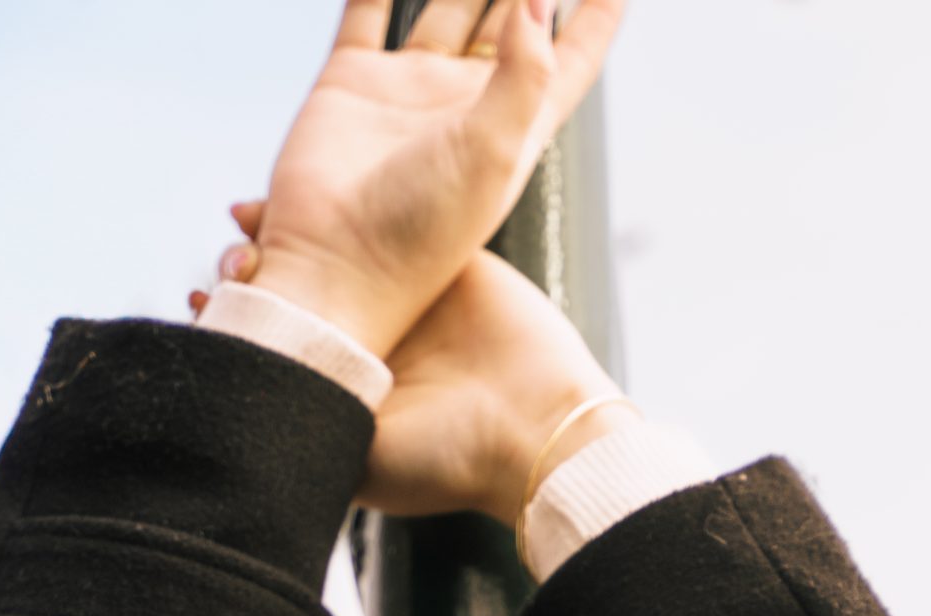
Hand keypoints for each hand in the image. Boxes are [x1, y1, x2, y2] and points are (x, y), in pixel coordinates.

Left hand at [198, 211, 627, 526]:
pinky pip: (389, 221)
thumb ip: (307, 439)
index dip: (240, 319)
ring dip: (286, 234)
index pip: (283, 341)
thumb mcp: (360, 469)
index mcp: (353, 386)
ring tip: (246, 228)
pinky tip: (300, 201)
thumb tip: (237, 422)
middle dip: (255, 272)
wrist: (537, 429)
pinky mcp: (451, 263)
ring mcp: (412, 300)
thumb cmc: (449, 461)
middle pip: (300, 291)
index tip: (206, 302)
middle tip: (230, 268)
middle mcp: (377, 342)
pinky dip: (346, 207)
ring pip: (334, 252)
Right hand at [223, 0, 623, 359]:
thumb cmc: (418, 238)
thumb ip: (525, 72)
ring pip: (446, 0)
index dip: (600, 12)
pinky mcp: (351, 84)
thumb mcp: (492, 155)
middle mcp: (464, 104)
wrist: (330, 273)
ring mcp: (408, 90)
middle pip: (512, 15)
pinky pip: (369, 9)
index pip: (573, 55)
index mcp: (514, 127)